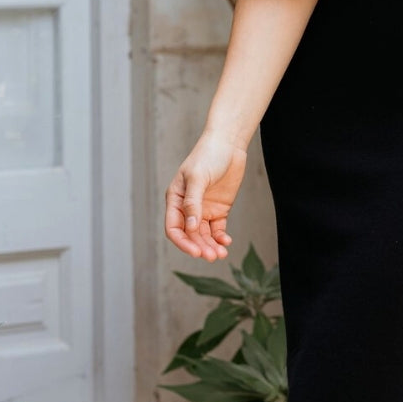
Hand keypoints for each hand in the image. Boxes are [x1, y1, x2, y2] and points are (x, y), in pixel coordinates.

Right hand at [165, 133, 247, 260]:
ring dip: (211, 246)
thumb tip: (191, 228)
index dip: (183, 242)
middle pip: (191, 235)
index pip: (174, 228)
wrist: (228, 144)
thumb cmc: (208, 156)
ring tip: (221, 255)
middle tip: (212, 257)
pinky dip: (220, 238)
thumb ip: (193, 203)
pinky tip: (226, 242)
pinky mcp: (219, 209)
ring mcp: (204, 209)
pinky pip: (217, 229)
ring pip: (204, 235)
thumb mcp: (197, 178)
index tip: (196, 252)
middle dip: (200, 247)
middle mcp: (188, 208)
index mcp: (175, 200)